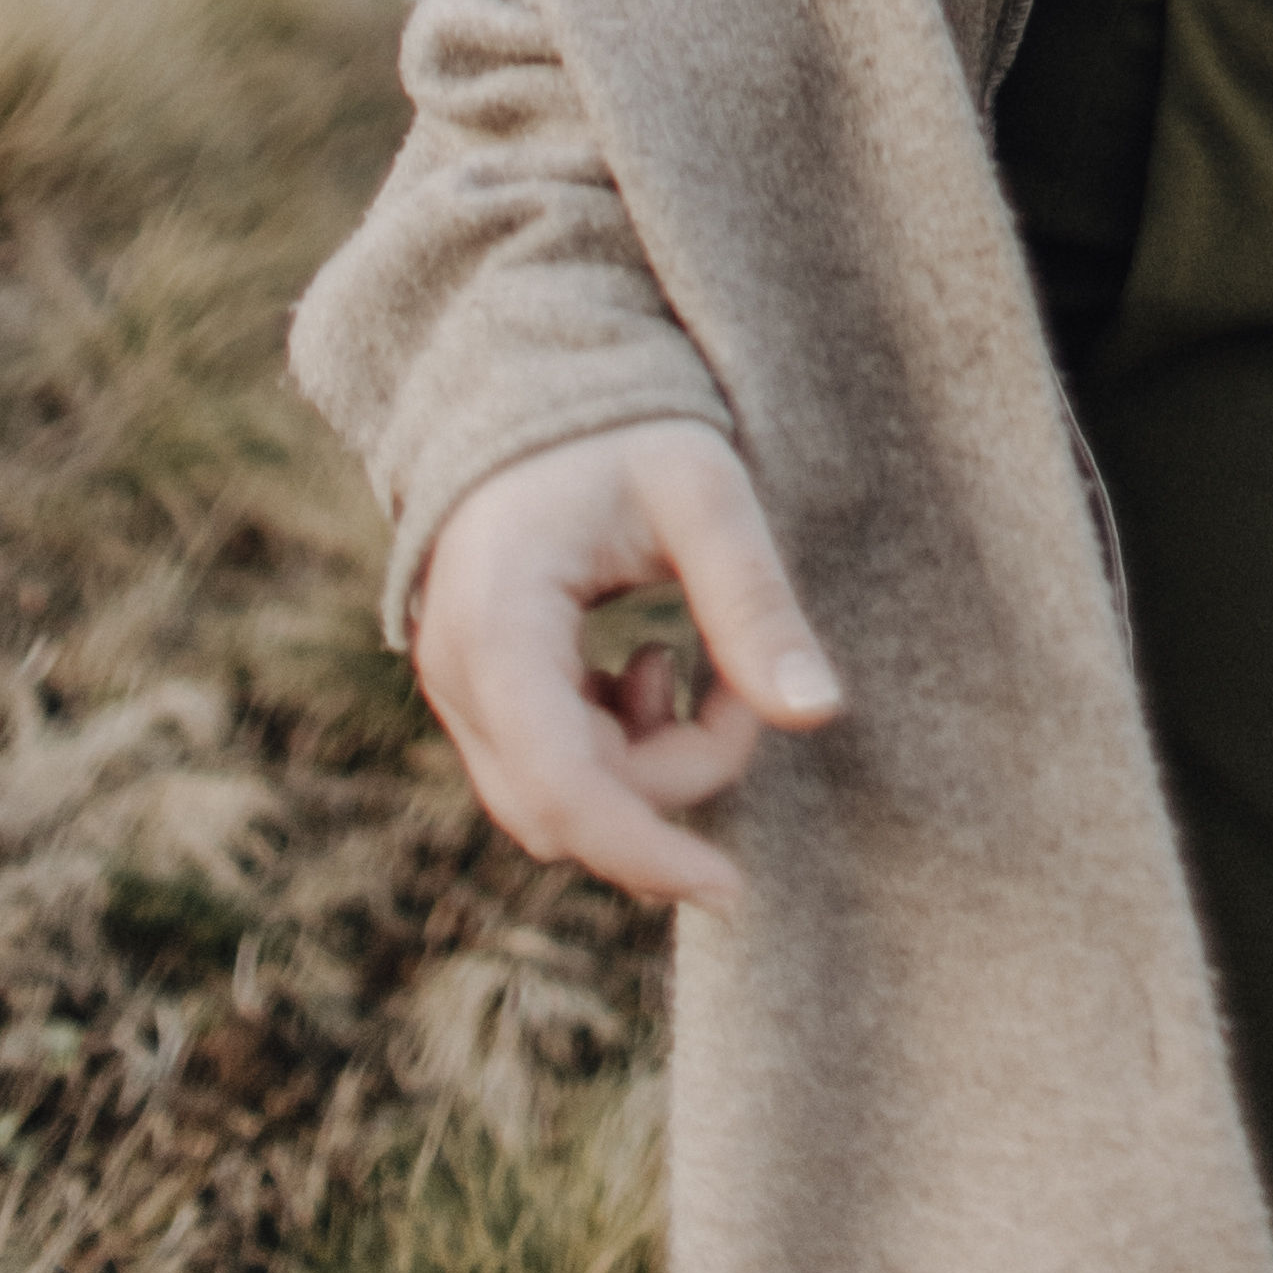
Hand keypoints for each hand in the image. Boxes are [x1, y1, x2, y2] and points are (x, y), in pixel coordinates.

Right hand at [414, 422, 842, 911]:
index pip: (564, 790)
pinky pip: (547, 768)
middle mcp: (455, 671)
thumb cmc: (622, 425)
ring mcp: (456, 687)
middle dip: (670, 777)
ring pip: (556, 799)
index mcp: (498, 624)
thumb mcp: (703, 491)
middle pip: (564, 809)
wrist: (537, 384)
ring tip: (690, 658)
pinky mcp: (479, 691)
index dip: (649, 853)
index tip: (734, 888)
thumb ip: (753, 599)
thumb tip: (818, 713)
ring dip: (647, 761)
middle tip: (734, 686)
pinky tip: (651, 665)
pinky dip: (616, 747)